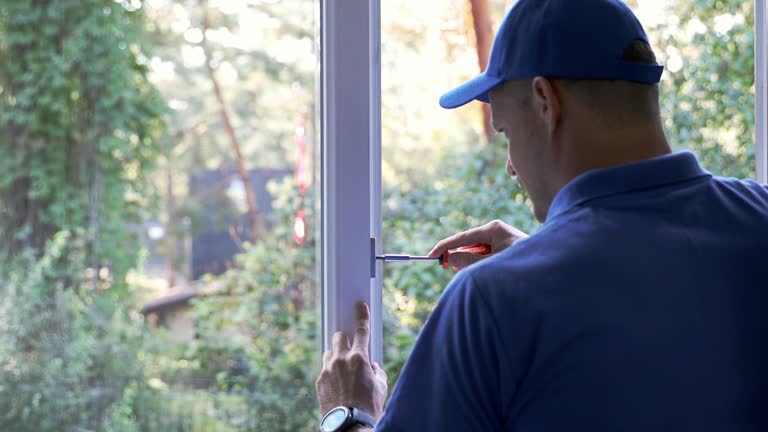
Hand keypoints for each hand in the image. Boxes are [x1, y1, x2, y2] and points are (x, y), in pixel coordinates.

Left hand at [316, 302, 387, 420]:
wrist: (350, 425)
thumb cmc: (369, 407)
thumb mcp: (381, 387)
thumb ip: (377, 371)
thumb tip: (372, 366)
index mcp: (359, 358)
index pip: (361, 330)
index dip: (361, 316)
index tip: (359, 306)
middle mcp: (341, 360)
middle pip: (338, 336)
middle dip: (344, 339)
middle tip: (349, 348)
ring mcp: (328, 369)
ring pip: (329, 352)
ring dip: (335, 356)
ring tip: (342, 370)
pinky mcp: (319, 380)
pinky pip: (324, 369)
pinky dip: (330, 372)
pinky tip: (337, 384)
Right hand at [427, 219, 527, 269]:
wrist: (548, 272)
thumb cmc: (522, 266)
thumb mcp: (492, 264)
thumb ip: (469, 261)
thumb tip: (449, 258)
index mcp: (493, 229)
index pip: (462, 237)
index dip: (445, 247)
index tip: (430, 257)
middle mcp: (496, 232)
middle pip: (467, 245)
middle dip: (458, 258)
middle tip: (449, 270)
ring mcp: (500, 240)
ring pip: (475, 253)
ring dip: (470, 264)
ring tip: (478, 275)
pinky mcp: (502, 250)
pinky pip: (483, 257)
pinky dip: (478, 266)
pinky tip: (483, 273)